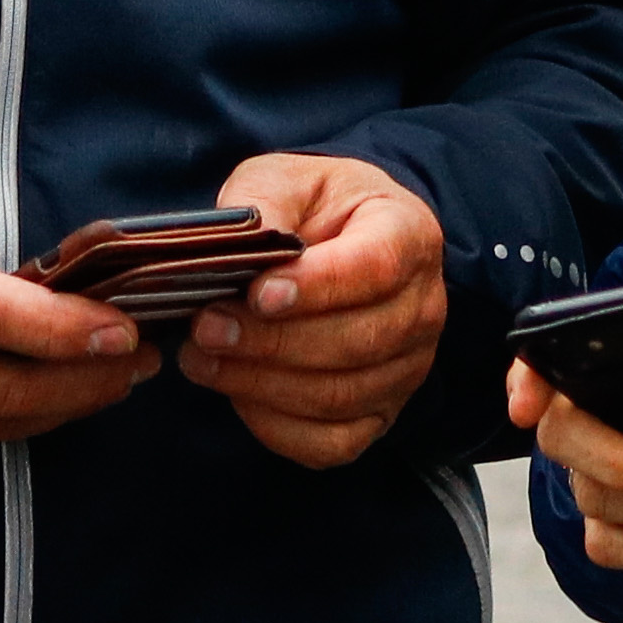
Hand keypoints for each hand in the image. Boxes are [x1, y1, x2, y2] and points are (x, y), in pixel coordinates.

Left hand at [174, 153, 447, 469]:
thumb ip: (266, 201)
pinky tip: (235, 393)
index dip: (317, 287)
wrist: (341, 241)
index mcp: (409, 235)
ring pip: (338, 396)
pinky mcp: (381, 414)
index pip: (375, 268)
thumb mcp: (286, 179)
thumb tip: (248, 240)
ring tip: (200, 358)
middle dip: (270, 341)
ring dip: (260, 383)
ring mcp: (407, 369)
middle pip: (355, 342)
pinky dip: (277, 426)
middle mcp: (422, 308)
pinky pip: (333, 443)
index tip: (257, 294)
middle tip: (205, 327)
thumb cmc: (315, 209)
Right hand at [509, 361, 622, 574]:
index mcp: (586, 372)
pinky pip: (610, 547)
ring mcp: (582, 478)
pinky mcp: (600, 526)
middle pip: (564, 440)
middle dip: (619, 462)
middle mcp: (572, 423)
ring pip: (596, 500)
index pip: (536, 364)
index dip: (525, 385)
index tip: (528, 410)